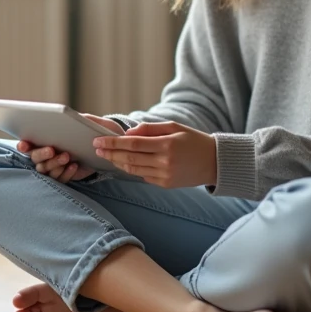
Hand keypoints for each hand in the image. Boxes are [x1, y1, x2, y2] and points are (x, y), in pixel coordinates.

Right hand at [17, 114, 116, 182]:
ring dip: (55, 163)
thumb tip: (64, 115)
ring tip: (67, 156)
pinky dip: (67, 173)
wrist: (100, 147)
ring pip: (47, 170)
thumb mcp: (82, 122)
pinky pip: (61, 179)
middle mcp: (44, 157)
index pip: (27, 145)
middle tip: (52, 149)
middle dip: (42, 154)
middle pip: (35, 159)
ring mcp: (53, 168)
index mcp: (42, 141)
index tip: (24, 145)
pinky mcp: (64, 176)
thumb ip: (72, 118)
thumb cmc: (86, 131)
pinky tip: (74, 165)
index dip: (23, 146)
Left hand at [92, 120, 216, 188]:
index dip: (113, 143)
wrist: (214, 162)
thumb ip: (151, 128)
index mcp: (166, 145)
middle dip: (110, 153)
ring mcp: (165, 175)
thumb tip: (129, 133)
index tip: (98, 140)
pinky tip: (123, 163)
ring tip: (106, 156)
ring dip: (117, 162)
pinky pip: (143, 176)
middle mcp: (164, 162)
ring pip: (133, 170)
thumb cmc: (194, 140)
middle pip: (129, 158)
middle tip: (96, 148)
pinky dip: (132, 169)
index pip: (132, 144)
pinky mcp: (165, 184)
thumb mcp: (175, 127)